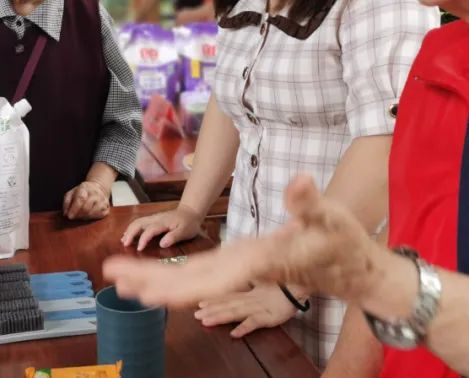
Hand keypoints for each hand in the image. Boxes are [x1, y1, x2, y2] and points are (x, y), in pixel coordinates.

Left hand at [62, 181, 110, 219]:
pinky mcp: (106, 208)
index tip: (69, 216)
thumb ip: (66, 202)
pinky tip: (88, 215)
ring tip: (80, 215)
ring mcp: (102, 200)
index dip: (74, 209)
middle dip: (78, 215)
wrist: (97, 188)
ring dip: (84, 217)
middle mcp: (95, 193)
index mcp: (85, 188)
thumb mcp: (71, 193)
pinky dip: (91, 218)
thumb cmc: (82, 192)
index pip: (80, 198)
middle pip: (86, 208)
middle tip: (74, 217)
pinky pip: (98, 216)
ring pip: (92, 213)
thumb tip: (65, 214)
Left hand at [105, 174, 382, 308]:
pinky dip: (175, 277)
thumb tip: (298, 180)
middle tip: (112, 277)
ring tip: (120, 281)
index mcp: (258, 261)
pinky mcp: (243, 266)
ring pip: (192, 281)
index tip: (143, 288)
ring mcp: (242, 270)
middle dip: (150, 281)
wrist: (356, 270)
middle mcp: (244, 270)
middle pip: (190, 283)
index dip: (174, 284)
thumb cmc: (343, 243)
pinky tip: (156, 279)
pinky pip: (202, 276)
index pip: (210, 278)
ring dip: (155, 280)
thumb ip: (309, 201)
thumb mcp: (330, 217)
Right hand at [120, 204, 202, 250]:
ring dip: (129, 230)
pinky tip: (128, 235)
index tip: (139, 249)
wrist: (190, 211)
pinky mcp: (153, 219)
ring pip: (137, 221)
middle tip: (124, 244)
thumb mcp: (186, 231)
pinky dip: (132, 228)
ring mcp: (153, 218)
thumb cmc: (189, 223)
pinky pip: (139, 222)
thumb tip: (162, 244)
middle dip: (130, 233)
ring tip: (123, 241)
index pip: (150, 229)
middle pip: (139, 223)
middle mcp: (156, 218)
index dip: (143, 239)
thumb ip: (174, 237)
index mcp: (163, 222)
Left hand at [195, 283, 298, 337]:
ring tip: (206, 322)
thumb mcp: (264, 283)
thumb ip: (252, 283)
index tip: (199, 303)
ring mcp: (259, 308)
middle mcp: (251, 300)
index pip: (228, 296)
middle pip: (228, 305)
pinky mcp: (269, 317)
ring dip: (220, 317)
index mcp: (250, 293)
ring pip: (236, 313)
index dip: (214, 300)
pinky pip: (255, 323)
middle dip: (211, 310)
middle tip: (196, 315)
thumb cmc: (283, 285)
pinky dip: (244, 328)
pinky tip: (234, 334)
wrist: (300, 285)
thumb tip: (244, 277)